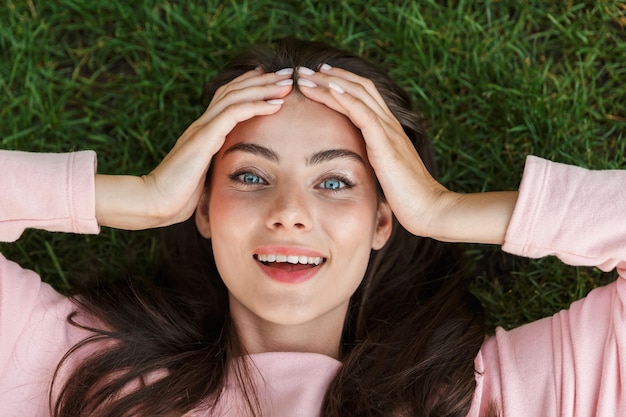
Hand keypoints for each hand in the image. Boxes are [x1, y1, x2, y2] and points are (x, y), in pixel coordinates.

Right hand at [96, 68, 293, 229]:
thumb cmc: (179, 197)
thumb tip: (237, 175)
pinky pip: (233, 114)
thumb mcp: (205, 177)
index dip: (249, 85)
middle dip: (263, 80)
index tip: (272, 79)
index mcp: (202, 132)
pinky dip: (256, 106)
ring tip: (287, 83)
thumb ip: (218, 167)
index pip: (227, 98)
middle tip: (287, 73)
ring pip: (235, 96)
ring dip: (263, 88)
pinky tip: (275, 104)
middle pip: (234, 90)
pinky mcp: (203, 138)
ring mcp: (201, 129)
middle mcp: (202, 125)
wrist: (155, 203)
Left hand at [296, 65, 516, 243]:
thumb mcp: (384, 174)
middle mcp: (390, 124)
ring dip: (330, 83)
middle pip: (360, 87)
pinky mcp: (385, 144)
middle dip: (331, 76)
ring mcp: (389, 131)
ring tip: (306, 76)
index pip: (364, 96)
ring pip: (358, 94)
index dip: (342, 83)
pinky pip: (363, 113)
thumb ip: (373, 162)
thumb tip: (355, 166)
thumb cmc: (407, 198)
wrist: (429, 209)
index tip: (319, 77)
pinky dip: (345, 99)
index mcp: (389, 130)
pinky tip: (328, 90)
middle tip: (306, 70)